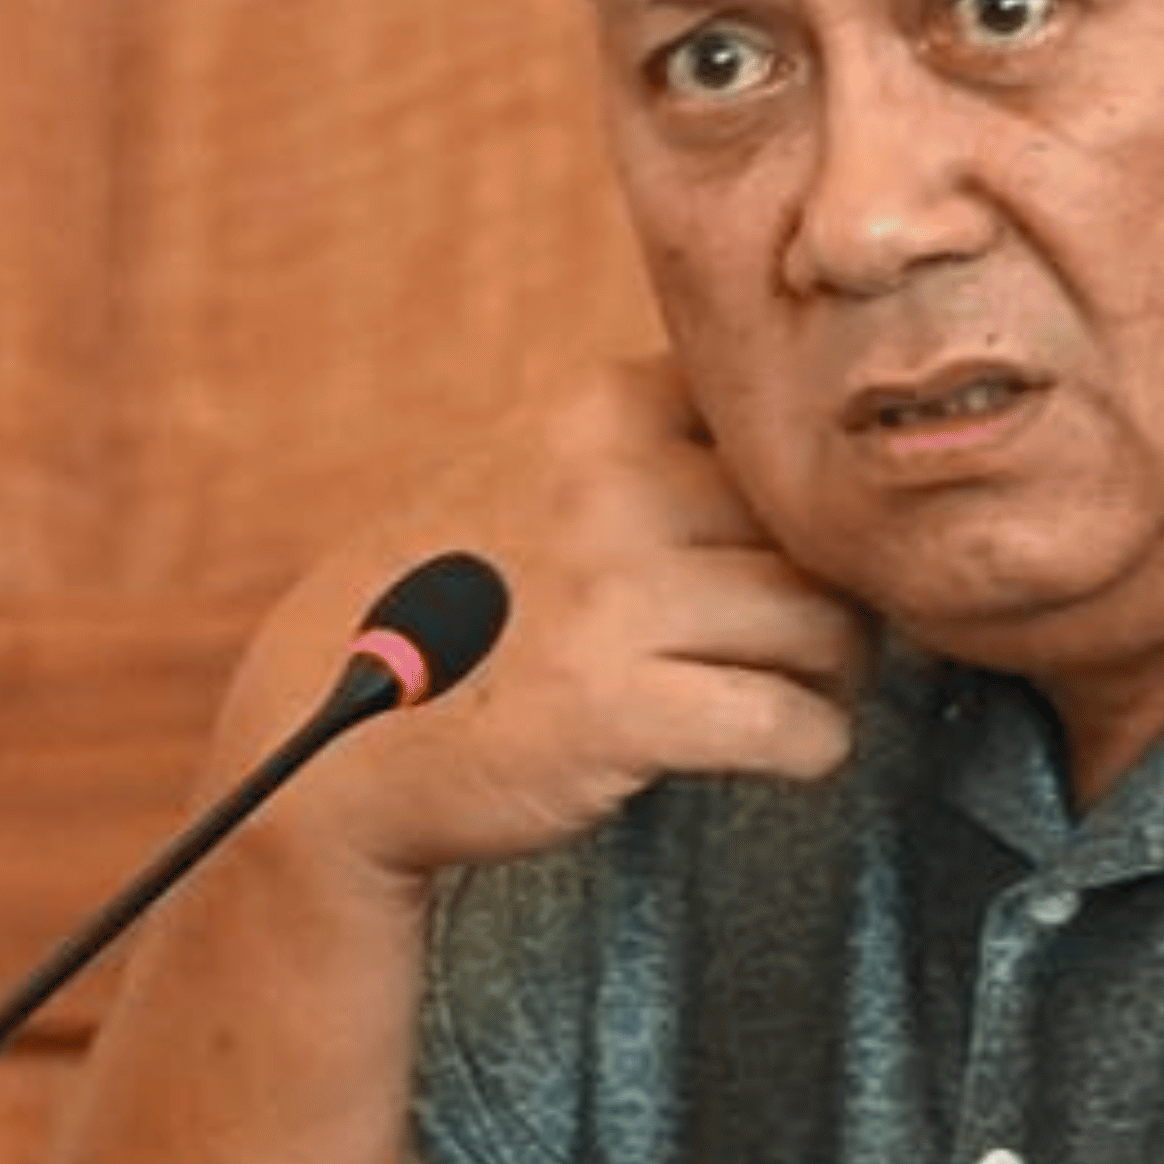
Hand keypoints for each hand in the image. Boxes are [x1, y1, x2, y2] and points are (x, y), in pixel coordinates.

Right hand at [251, 355, 875, 885]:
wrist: (326, 740)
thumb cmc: (460, 612)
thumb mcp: (535, 478)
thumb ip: (653, 449)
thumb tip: (826, 452)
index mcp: (598, 410)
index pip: (781, 423)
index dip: (815, 496)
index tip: (807, 549)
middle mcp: (611, 486)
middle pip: (820, 530)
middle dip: (838, 594)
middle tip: (812, 645)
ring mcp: (615, 597)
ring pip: (828, 626)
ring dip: (832, 676)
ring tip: (795, 695)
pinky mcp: (620, 710)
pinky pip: (793, 727)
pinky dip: (811, 748)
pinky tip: (780, 753)